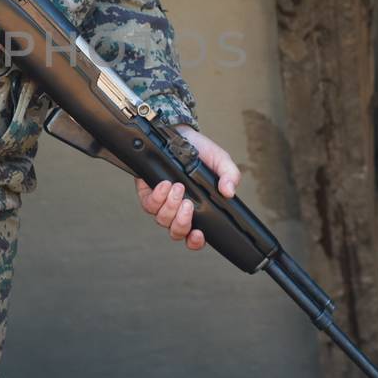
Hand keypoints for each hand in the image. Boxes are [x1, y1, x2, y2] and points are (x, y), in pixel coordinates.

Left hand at [134, 128, 241, 250]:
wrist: (180, 134)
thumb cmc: (200, 152)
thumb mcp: (220, 161)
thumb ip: (229, 175)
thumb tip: (230, 191)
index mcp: (198, 210)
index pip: (194, 236)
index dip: (195, 242)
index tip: (198, 235)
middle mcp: (178, 211)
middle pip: (177, 232)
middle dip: (182, 222)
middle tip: (188, 204)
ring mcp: (162, 204)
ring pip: (162, 219)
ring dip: (171, 206)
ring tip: (178, 187)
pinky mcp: (147, 194)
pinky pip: (149, 205)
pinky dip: (158, 196)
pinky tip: (166, 184)